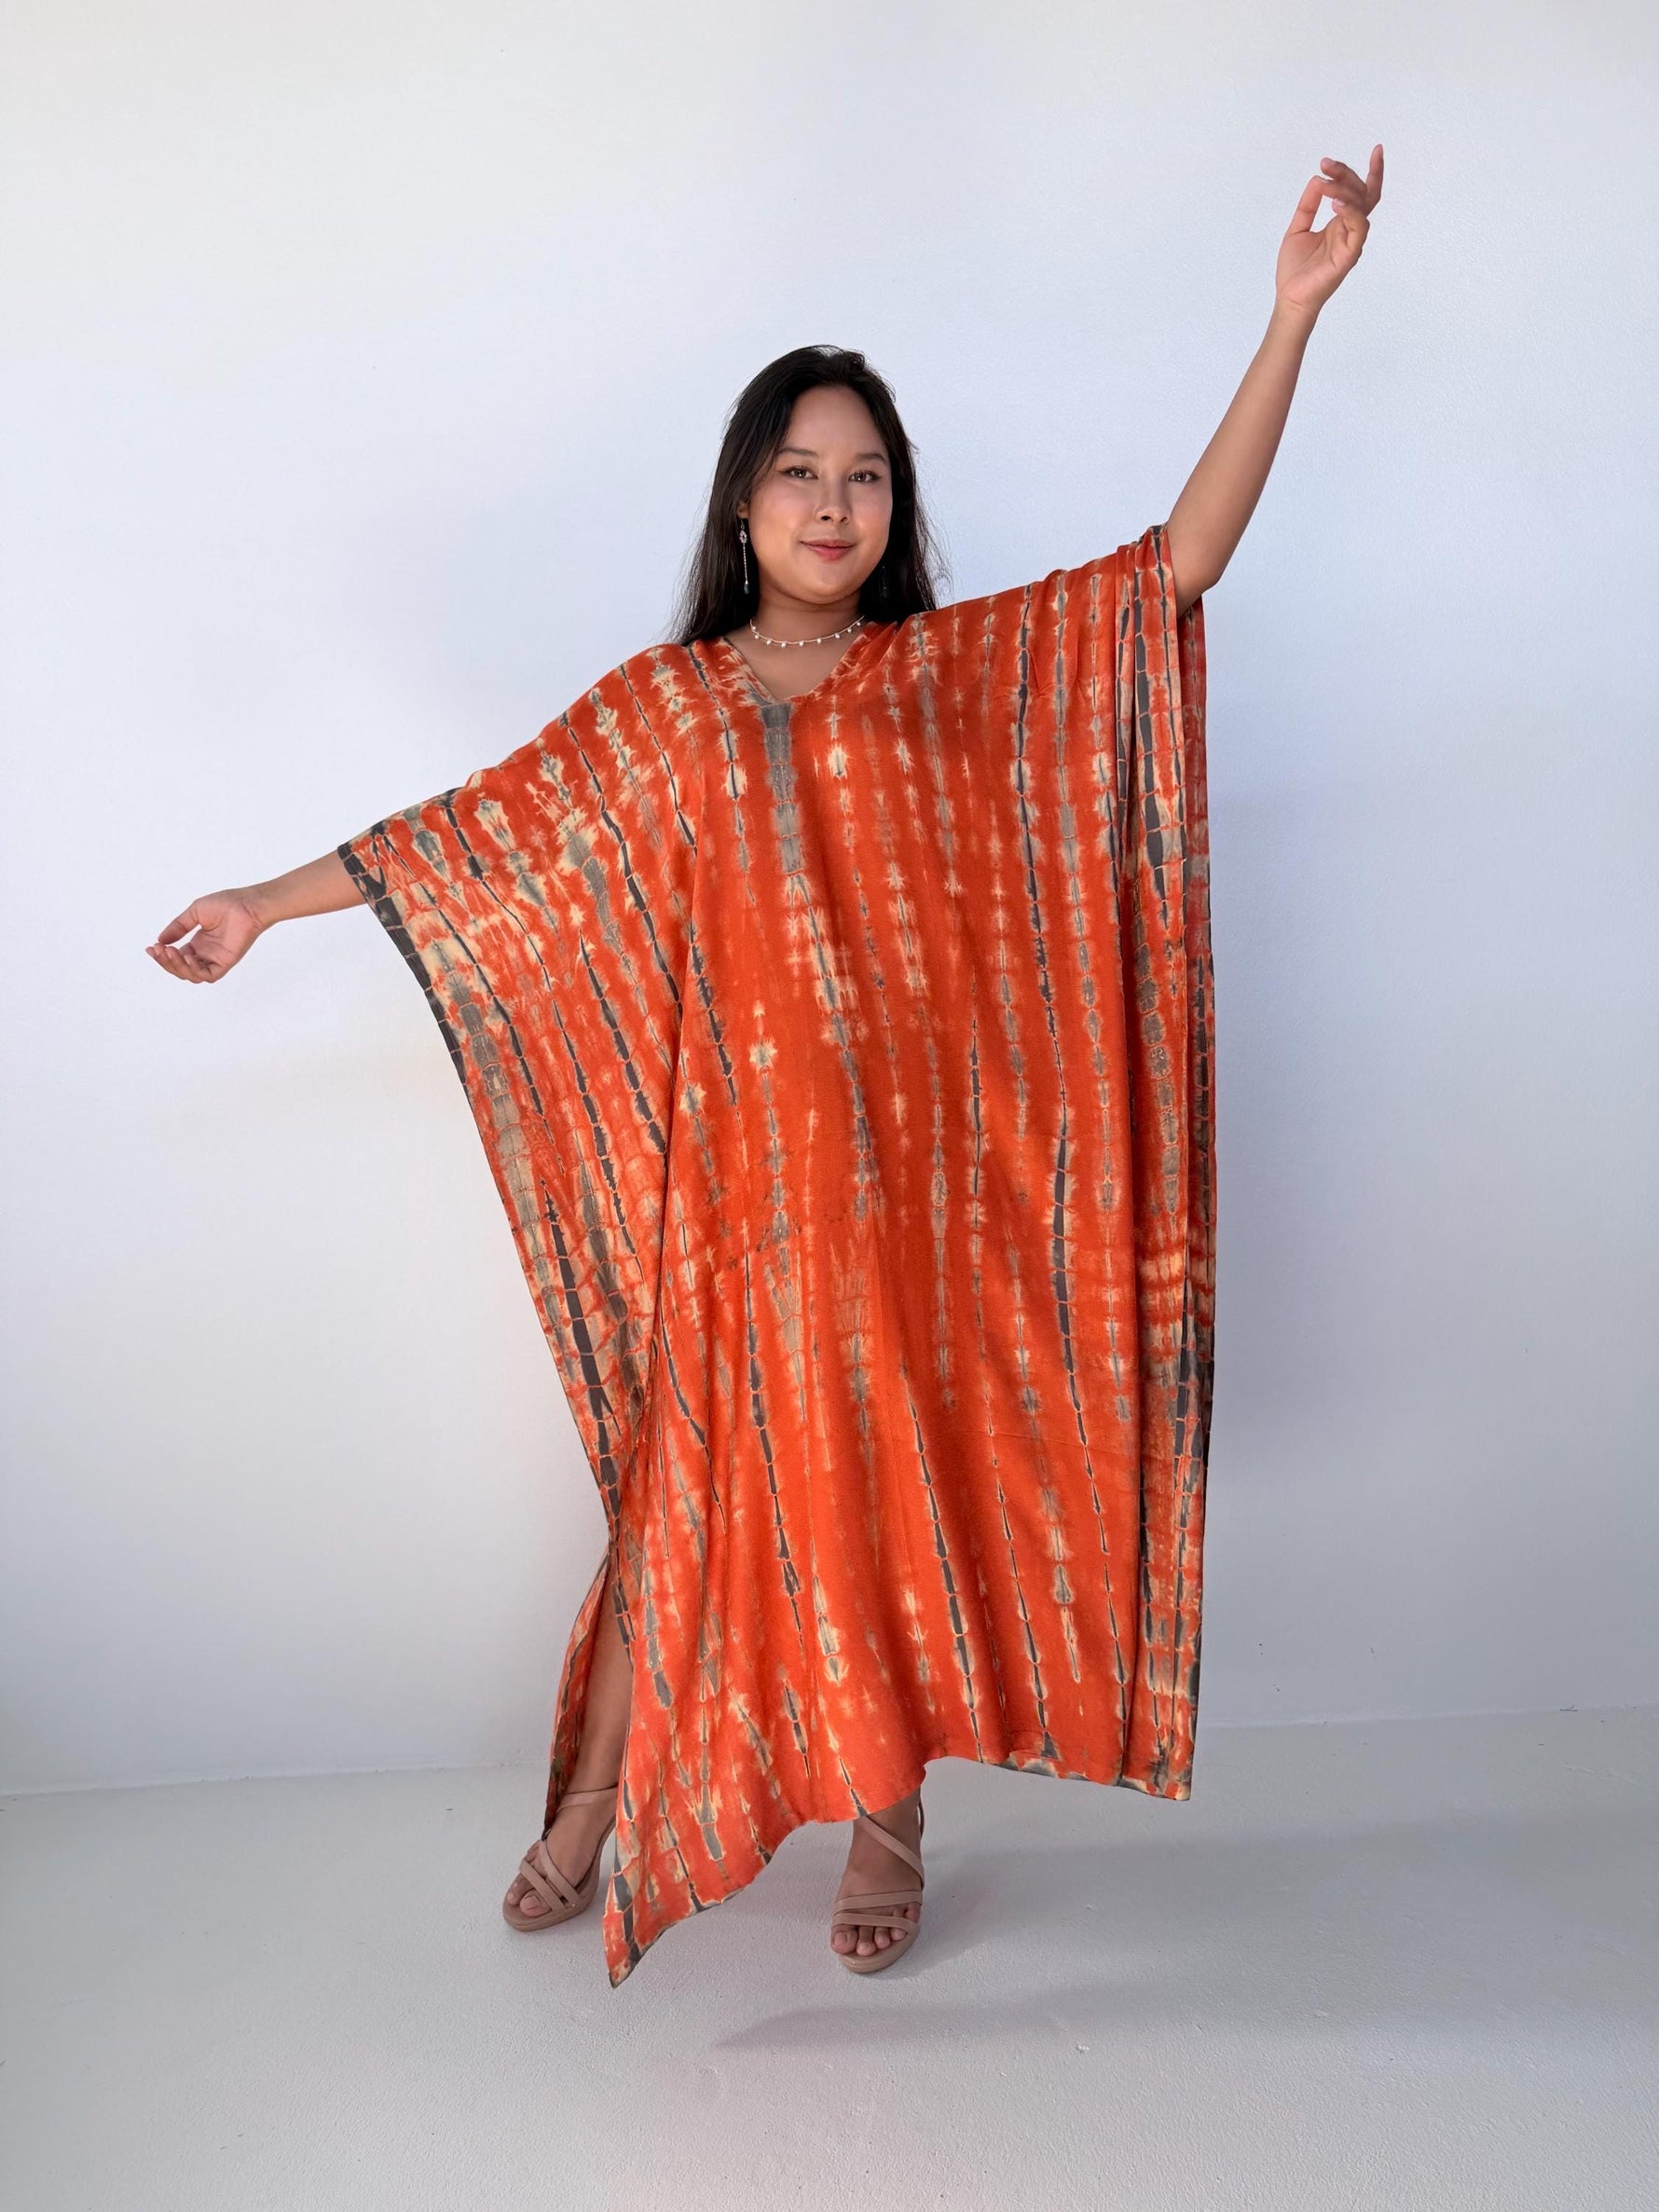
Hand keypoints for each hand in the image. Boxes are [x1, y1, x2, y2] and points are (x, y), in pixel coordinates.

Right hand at [145, 889, 267, 982]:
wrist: (247, 904)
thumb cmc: (226, 904)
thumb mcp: (195, 914)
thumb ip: (178, 927)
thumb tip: (160, 939)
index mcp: (199, 944)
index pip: (176, 956)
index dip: (162, 955)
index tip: (151, 947)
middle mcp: (206, 954)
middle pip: (181, 968)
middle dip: (166, 961)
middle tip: (157, 950)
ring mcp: (216, 959)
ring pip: (192, 974)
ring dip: (177, 966)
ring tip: (169, 952)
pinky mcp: (226, 963)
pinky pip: (208, 975)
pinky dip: (195, 970)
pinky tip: (187, 957)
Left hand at [1275, 144, 1382, 322]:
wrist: (1289, 298)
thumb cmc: (1295, 270)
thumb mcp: (1298, 227)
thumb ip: (1309, 204)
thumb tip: (1319, 179)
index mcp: (1341, 223)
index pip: (1360, 193)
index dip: (1365, 171)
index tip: (1366, 151)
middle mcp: (1350, 230)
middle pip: (1363, 194)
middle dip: (1347, 174)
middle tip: (1326, 164)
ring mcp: (1352, 242)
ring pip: (1361, 207)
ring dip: (1345, 190)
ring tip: (1326, 183)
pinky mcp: (1349, 255)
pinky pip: (1359, 228)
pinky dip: (1350, 211)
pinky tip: (1335, 203)